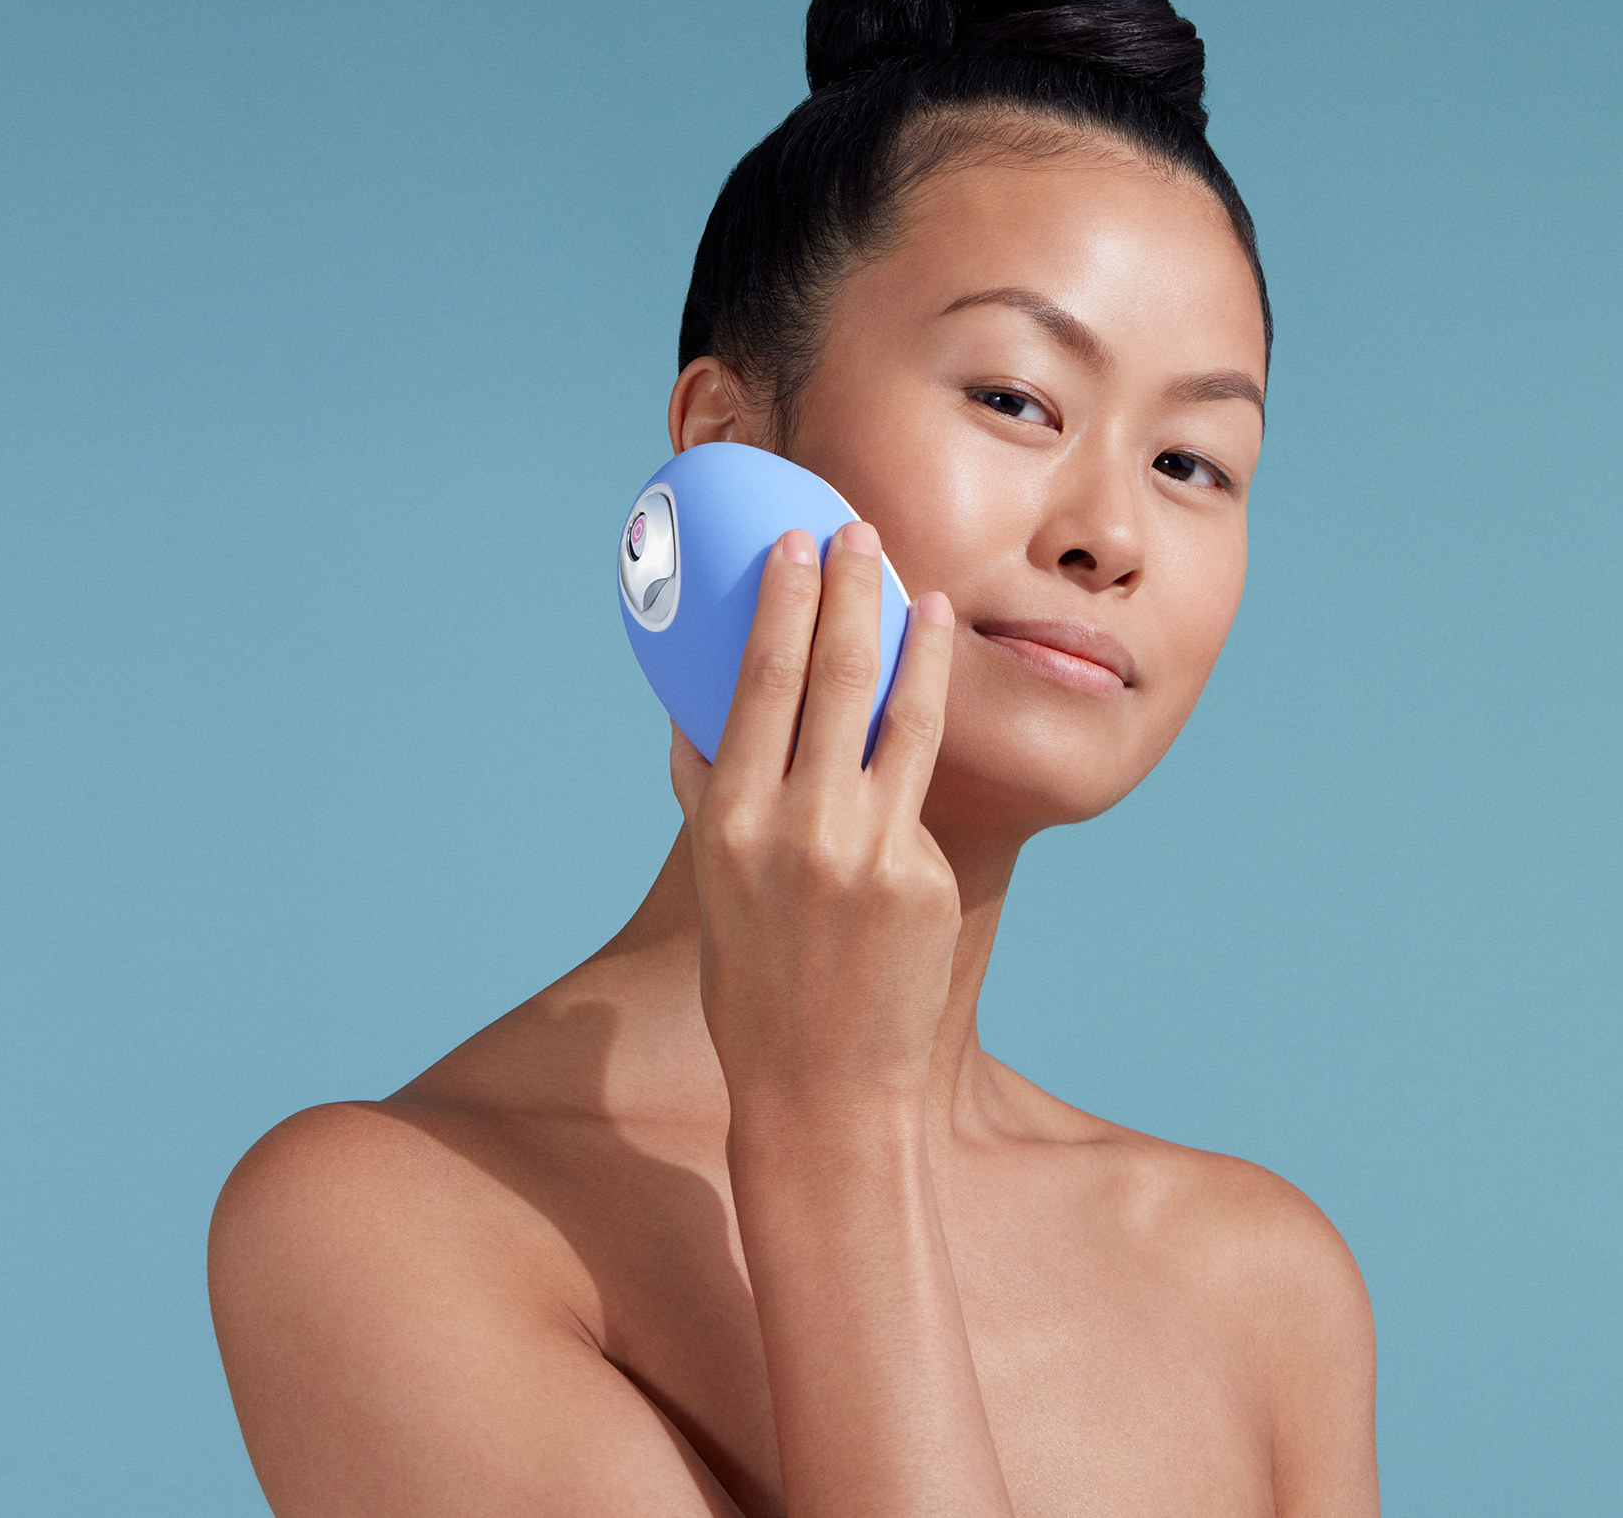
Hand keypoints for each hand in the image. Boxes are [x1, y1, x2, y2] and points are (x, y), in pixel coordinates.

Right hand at [668, 521, 959, 1122]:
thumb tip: (695, 703)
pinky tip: (928, 696)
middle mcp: (799, 827)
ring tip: (924, 591)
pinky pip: (920, 792)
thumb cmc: (753, 977)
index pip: (763, 682)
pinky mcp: (924, 878)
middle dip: (851, 591)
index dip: (786, 603)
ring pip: (902, 716)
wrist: (822, 1089)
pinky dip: (922, 736)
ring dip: (913, 640)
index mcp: (731, 821)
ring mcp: (870, 852)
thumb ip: (708, 788)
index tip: (797, 542)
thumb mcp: (710, 878)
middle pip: (835, 677)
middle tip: (861, 532)